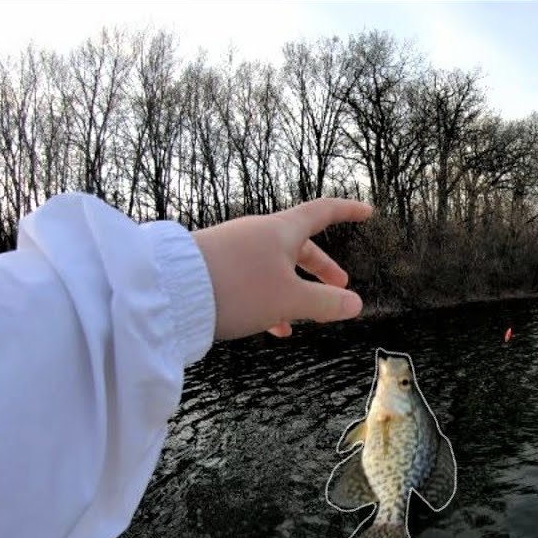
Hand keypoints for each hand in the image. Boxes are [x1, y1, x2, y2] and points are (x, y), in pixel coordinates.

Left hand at [192, 198, 372, 339]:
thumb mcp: (289, 299)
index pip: (323, 211)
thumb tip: (355, 304)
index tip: (367, 212)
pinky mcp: (216, 268)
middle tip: (340, 286)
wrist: (170, 291)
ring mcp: (235, 250)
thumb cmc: (237, 288)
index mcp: (281, 230)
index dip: (347, 211)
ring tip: (305, 316)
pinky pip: (252, 280)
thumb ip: (325, 303)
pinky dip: (270, 299)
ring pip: (275, 266)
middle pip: (300, 245)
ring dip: (295, 288)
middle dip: (322, 267)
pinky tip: (273, 326)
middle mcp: (258, 234)